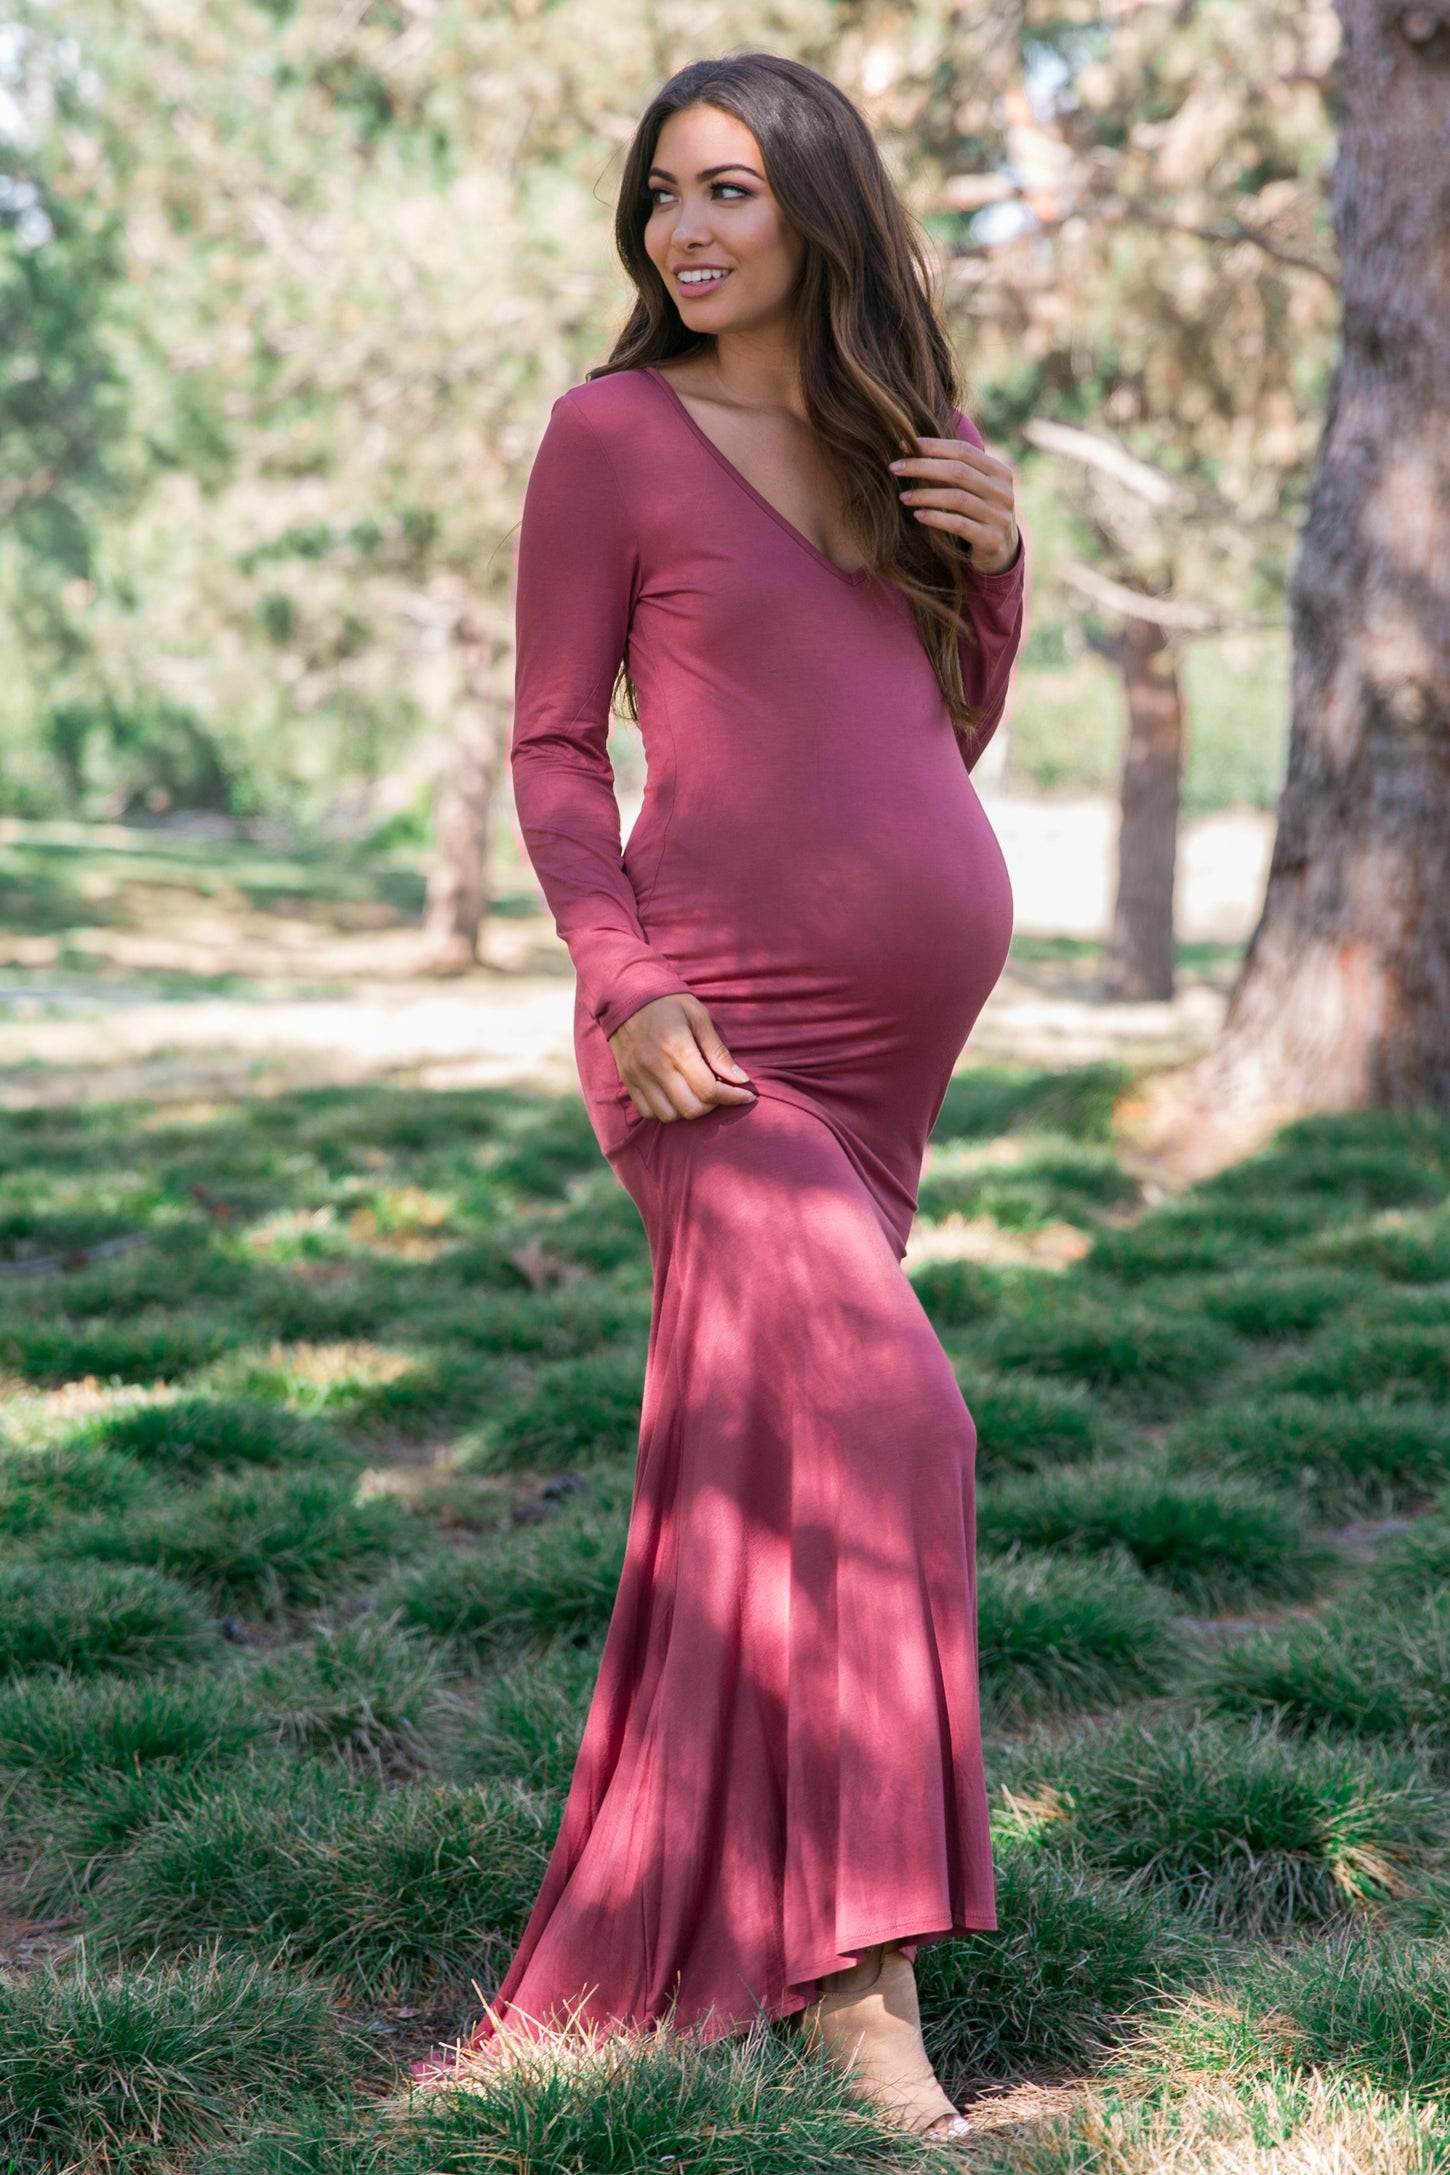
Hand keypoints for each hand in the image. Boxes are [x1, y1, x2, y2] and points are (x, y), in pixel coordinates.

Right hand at [607, 994, 755, 1123]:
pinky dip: (666, 1110)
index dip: (732, 1097)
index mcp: (676, 1046)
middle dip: (711, 1106)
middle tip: (718, 1091)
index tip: (746, 1095)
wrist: (625, 993)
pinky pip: (648, 1112)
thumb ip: (717, 1051)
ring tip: (696, 1094)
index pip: (708, 1089)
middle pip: (690, 1108)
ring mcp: (637, 1075)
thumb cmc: (668, 1002)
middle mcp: (655, 1065)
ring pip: (669, 1116)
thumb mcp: (699, 1017)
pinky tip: (675, 1095)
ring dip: (688, 1110)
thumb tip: (741, 1079)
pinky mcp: (627, 1080)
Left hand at [889, 437, 1019, 573]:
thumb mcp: (971, 489)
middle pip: (958, 471)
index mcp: (999, 472)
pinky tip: (918, 515)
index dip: (932, 446)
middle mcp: (1002, 492)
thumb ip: (951, 472)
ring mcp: (999, 516)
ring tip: (903, 496)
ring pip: (957, 498)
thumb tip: (911, 451)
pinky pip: (958, 524)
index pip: (963, 450)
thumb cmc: (978, 513)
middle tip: (895, 468)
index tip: (904, 445)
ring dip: (924, 495)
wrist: (1001, 550)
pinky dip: (935, 518)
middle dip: (922, 467)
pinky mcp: (990, 540)